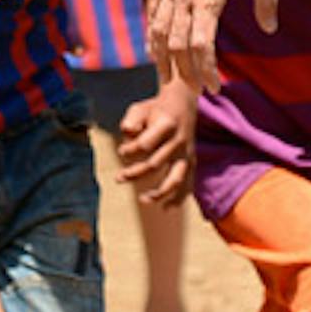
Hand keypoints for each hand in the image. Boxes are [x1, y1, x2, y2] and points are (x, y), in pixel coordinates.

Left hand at [115, 86, 197, 205]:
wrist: (184, 103)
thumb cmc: (156, 108)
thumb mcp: (141, 107)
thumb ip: (132, 119)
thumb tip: (127, 131)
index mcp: (167, 124)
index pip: (146, 144)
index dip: (130, 150)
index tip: (121, 151)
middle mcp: (179, 141)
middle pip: (155, 163)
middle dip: (135, 173)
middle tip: (119, 178)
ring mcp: (187, 153)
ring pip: (175, 178)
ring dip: (159, 192)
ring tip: (143, 200)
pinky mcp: (191, 161)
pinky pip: (188, 183)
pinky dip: (179, 197)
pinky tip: (167, 208)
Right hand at [147, 0, 276, 89]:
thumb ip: (266, 1)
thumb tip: (269, 29)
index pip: (202, 44)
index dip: (206, 70)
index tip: (214, 87)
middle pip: (178, 45)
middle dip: (186, 72)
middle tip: (197, 90)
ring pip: (158, 35)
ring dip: (164, 62)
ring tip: (171, 80)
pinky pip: (152, 19)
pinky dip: (152, 41)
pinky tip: (157, 56)